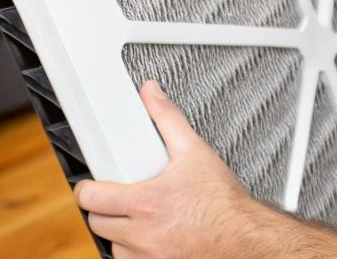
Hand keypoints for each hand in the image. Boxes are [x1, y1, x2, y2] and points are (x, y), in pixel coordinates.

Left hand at [74, 80, 298, 258]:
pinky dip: (135, 252)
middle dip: (103, 210)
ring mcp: (152, 258)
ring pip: (114, 248)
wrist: (249, 238)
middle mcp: (145, 235)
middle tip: (115, 199)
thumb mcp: (194, 152)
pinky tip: (149, 237)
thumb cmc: (224, 203)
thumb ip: (167, 119)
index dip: (87, 190)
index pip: (91, 199)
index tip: (92, 186)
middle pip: (98, 224)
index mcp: (147, 203)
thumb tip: (151, 94)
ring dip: (119, 234)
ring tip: (135, 219)